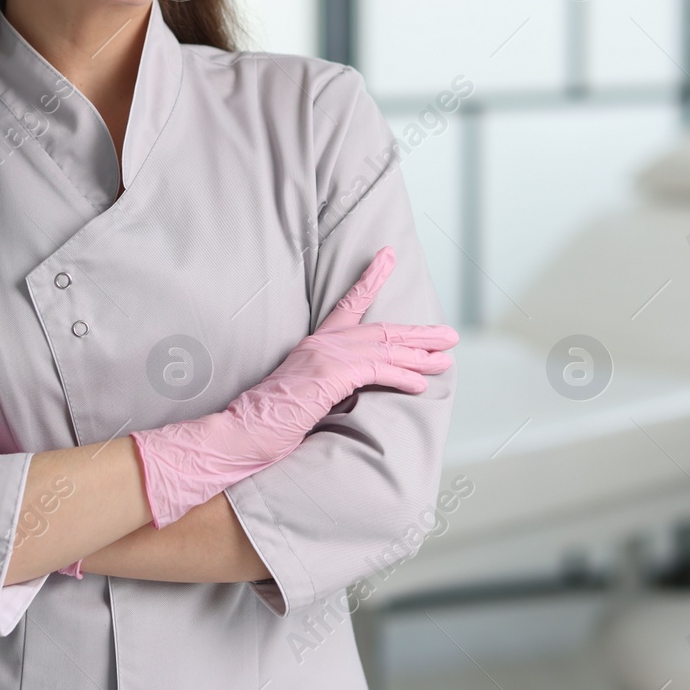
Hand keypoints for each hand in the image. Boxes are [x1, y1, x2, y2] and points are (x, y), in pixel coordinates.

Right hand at [130, 246, 457, 527]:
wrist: (240, 432)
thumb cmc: (269, 421)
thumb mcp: (306, 395)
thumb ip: (330, 384)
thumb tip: (354, 388)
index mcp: (316, 344)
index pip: (349, 303)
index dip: (371, 279)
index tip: (389, 257)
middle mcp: (322, 343)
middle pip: (381, 329)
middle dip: (419, 333)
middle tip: (449, 334)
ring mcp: (325, 356)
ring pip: (384, 349)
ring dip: (420, 356)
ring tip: (446, 358)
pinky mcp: (328, 374)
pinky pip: (375, 370)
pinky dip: (401, 377)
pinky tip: (419, 385)